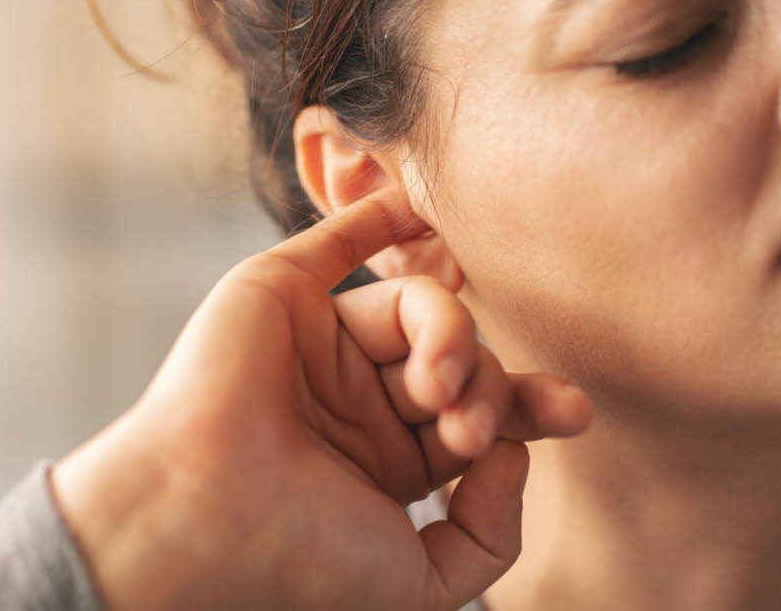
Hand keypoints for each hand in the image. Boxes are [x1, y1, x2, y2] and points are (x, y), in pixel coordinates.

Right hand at [50, 187, 592, 610]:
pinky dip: (383, 214)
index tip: (575, 414)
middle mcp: (355, 399)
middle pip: (460, 361)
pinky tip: (424, 207)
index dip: (529, 410)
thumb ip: (489, 532)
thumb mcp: (424, 584)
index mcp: (383, 462)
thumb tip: (512, 453)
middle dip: (489, 386)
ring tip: (438, 387)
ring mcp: (319, 344)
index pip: (476, 417)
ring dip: (452, 337)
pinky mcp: (282, 294)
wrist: (206, 522)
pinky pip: (340, 240)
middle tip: (469, 425)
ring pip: (420, 308)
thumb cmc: (301, 563)